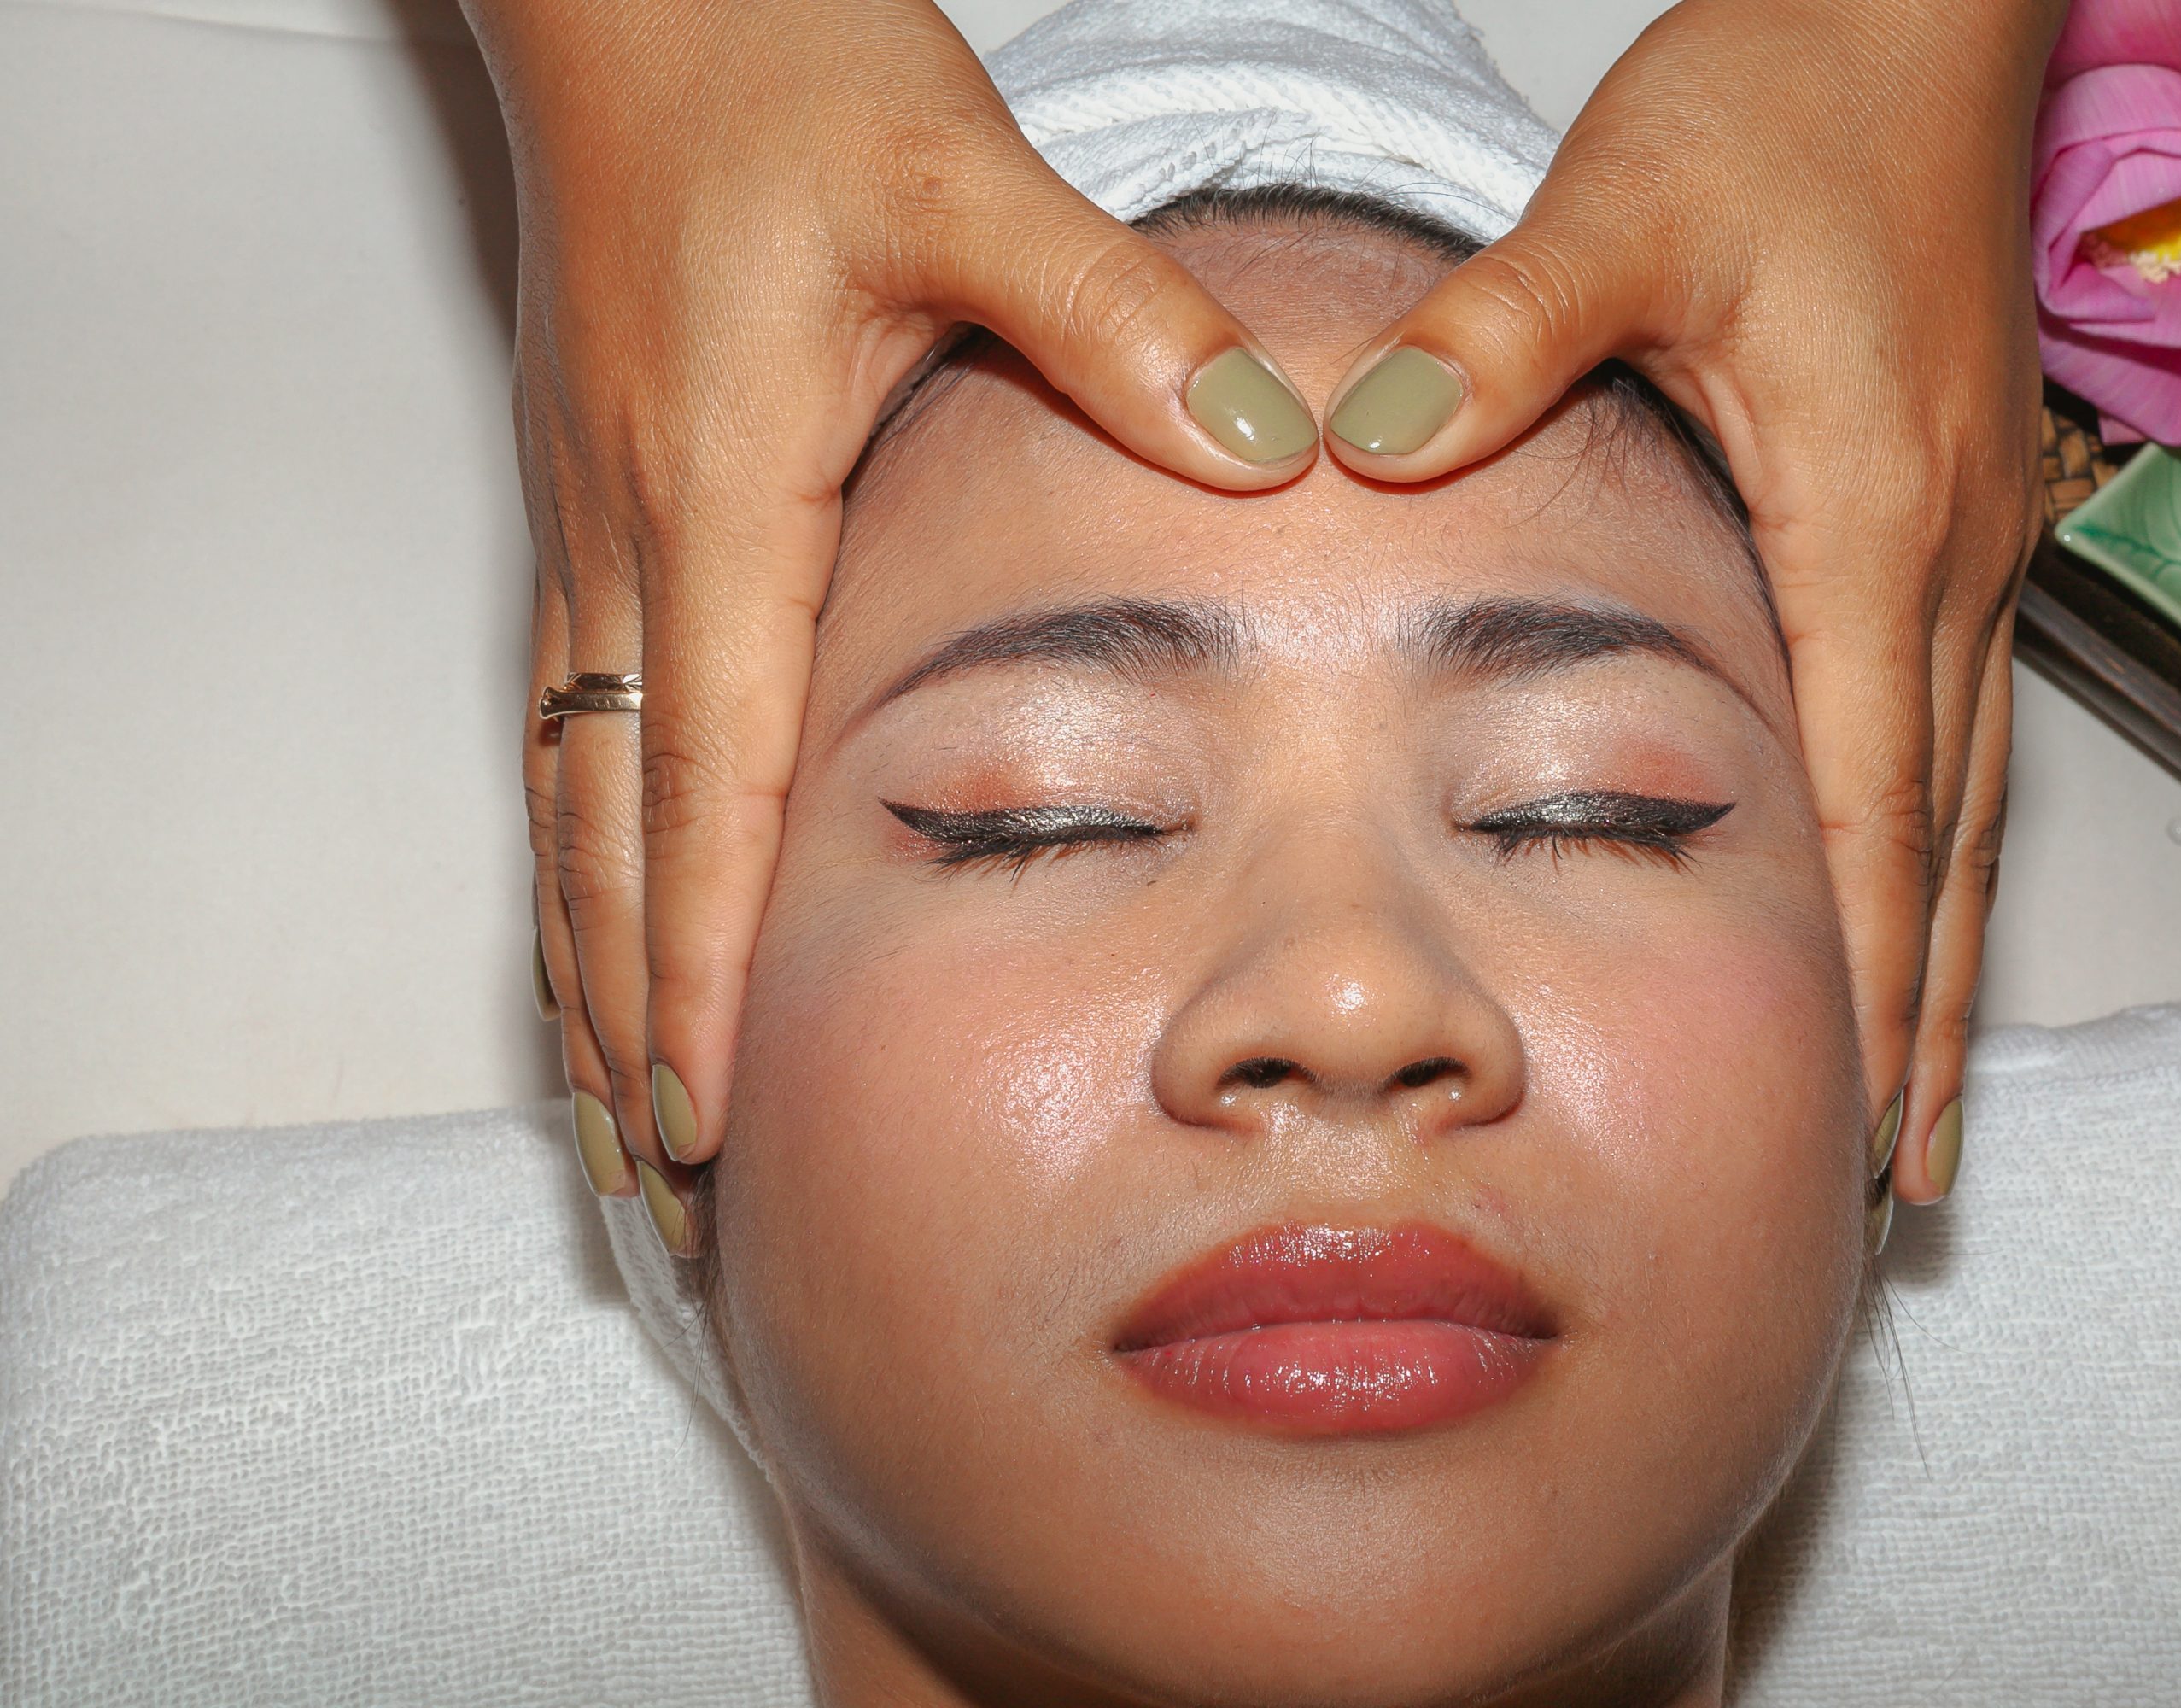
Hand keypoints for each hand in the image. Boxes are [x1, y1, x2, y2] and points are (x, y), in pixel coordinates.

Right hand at [469, 0, 1321, 1242]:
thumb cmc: (773, 71)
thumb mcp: (960, 181)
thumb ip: (1111, 319)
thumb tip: (1262, 443)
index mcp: (724, 489)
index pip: (710, 776)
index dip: (702, 958)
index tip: (698, 1105)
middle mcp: (636, 535)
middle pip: (607, 830)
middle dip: (622, 1012)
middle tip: (650, 1178)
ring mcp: (595, 524)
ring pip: (566, 791)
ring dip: (579, 956)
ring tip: (598, 1104)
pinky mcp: (594, 499)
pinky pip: (566, 720)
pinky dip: (575, 852)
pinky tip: (596, 917)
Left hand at [1319, 0, 2062, 1203]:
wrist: (1915, 17)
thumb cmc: (1791, 102)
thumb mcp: (1628, 210)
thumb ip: (1501, 336)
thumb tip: (1368, 443)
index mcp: (1863, 512)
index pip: (1873, 790)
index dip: (1866, 968)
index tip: (1862, 1113)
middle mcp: (1936, 553)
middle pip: (1946, 838)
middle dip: (1925, 1016)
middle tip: (1902, 1176)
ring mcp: (1956, 541)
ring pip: (1965, 794)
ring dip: (1943, 951)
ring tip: (1920, 1097)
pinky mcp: (1941, 513)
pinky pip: (1951, 722)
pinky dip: (1933, 844)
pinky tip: (1899, 901)